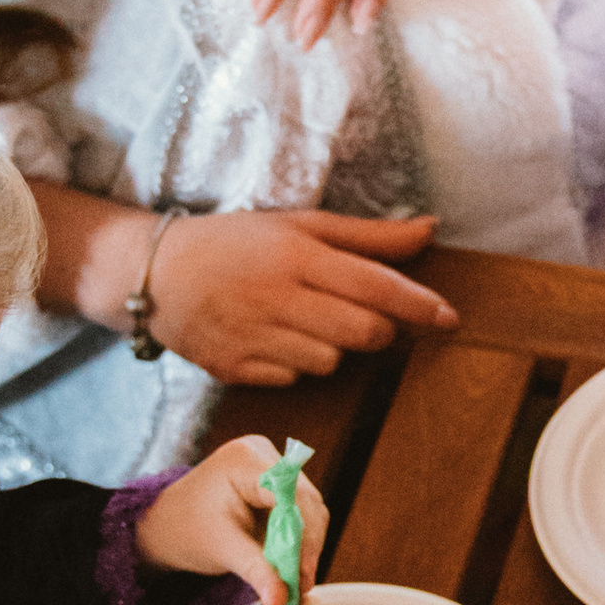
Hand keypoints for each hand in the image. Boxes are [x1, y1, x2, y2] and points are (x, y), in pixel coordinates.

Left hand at [136, 434, 329, 604]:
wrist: (171, 523)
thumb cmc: (189, 531)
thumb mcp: (222, 549)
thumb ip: (256, 571)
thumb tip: (281, 601)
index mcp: (244, 459)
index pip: (292, 495)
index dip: (303, 535)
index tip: (303, 574)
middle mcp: (263, 453)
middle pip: (305, 500)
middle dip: (307, 544)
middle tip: (302, 584)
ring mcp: (272, 463)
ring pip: (309, 507)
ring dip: (307, 544)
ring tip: (296, 579)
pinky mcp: (278, 480)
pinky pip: (302, 511)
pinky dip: (300, 538)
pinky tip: (291, 564)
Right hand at [146, 208, 455, 384]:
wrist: (155, 272)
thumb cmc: (237, 243)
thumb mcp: (299, 225)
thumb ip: (368, 235)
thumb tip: (431, 228)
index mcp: (298, 254)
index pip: (376, 285)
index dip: (420, 305)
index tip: (450, 318)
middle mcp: (278, 296)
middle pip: (363, 332)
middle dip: (376, 329)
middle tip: (359, 314)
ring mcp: (254, 336)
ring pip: (331, 362)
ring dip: (333, 347)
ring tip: (303, 320)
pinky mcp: (235, 369)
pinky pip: (293, 379)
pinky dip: (295, 364)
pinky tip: (273, 338)